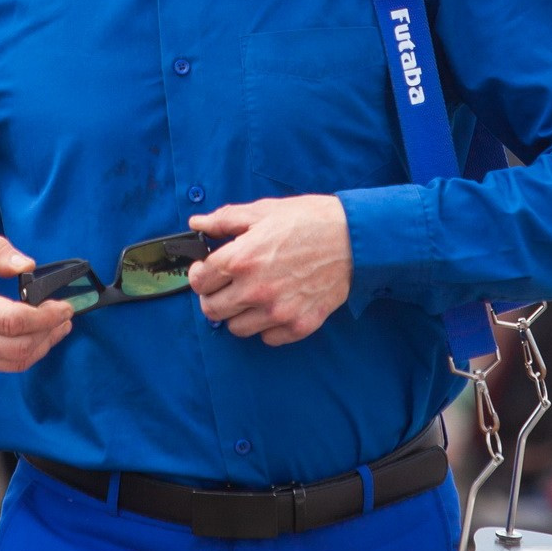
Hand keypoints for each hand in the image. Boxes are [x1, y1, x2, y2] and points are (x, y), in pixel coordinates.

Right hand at [0, 235, 73, 378]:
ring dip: (43, 345)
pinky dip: (25, 354)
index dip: (47, 315)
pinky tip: (34, 338)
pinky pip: (3, 367)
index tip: (64, 305)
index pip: (15, 319)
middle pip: (20, 345)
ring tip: (56, 327)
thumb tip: (28, 264)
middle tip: (66, 315)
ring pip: (16, 361)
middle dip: (51, 331)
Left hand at [188, 195, 352, 344]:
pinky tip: (274, 306)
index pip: (198, 281)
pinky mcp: (298, 325)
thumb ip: (224, 220)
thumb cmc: (309, 221)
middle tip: (225, 286)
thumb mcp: (263, 211)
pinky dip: (266, 326)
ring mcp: (277, 312)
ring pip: (236, 329)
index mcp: (241, 259)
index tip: (206, 271)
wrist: (354, 238)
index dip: (199, 274)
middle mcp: (255, 290)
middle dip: (213, 297)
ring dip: (238, 314)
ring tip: (251, 296)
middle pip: (212, 310)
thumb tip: (197, 225)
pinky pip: (267, 338)